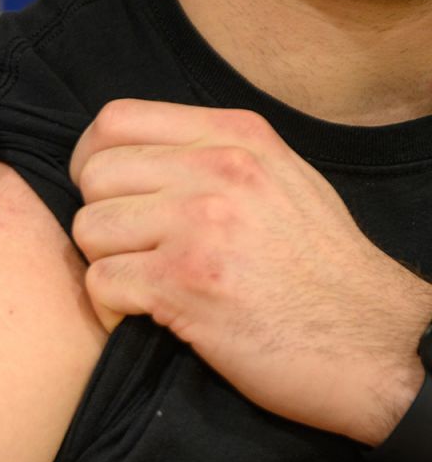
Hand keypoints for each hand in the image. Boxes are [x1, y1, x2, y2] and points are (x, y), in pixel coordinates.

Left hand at [69, 99, 431, 445]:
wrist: (373, 342)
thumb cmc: (319, 267)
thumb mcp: (281, 177)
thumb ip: (212, 153)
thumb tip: (135, 152)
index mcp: (236, 136)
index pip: (115, 119)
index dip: (93, 159)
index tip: (110, 194)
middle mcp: (217, 169)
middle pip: (93, 175)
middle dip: (101, 217)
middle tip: (131, 250)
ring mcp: (200, 225)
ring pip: (88, 229)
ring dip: (105, 263)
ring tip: (144, 283)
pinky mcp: (185, 284)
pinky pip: (99, 284)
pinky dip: (110, 308)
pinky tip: (143, 316)